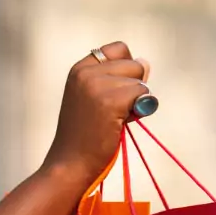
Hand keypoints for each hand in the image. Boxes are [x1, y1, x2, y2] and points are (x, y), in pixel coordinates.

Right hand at [41, 42, 151, 189]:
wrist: (69, 164)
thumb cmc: (83, 136)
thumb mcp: (92, 99)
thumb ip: (116, 79)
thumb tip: (146, 63)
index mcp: (79, 69)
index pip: (119, 49)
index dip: (126, 69)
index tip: (114, 91)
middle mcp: (86, 72)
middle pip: (134, 64)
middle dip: (133, 87)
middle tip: (113, 111)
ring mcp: (97, 86)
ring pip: (140, 81)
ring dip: (135, 102)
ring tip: (113, 120)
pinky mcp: (110, 101)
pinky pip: (143, 95)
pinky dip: (139, 111)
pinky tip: (118, 124)